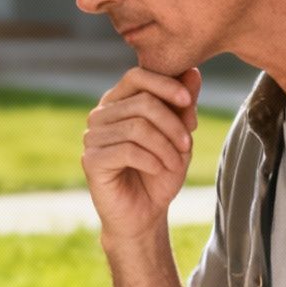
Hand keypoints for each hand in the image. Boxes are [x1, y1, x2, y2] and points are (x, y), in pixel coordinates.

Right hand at [82, 67, 201, 242]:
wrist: (144, 214)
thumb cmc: (160, 173)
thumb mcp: (179, 137)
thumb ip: (184, 105)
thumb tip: (193, 72)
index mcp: (118, 102)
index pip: (137, 76)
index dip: (164, 84)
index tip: (188, 100)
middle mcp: (100, 115)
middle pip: (142, 102)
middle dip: (172, 123)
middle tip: (187, 145)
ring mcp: (92, 137)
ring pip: (137, 127)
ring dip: (165, 146)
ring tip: (176, 163)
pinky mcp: (91, 160)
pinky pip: (127, 150)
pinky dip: (152, 160)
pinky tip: (159, 170)